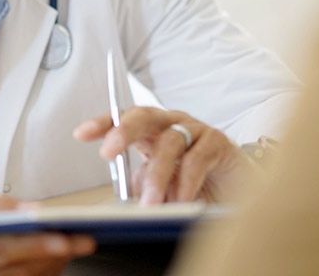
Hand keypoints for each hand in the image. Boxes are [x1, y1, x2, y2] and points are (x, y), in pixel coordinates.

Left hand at [74, 107, 246, 203]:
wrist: (237, 187)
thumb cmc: (194, 182)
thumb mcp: (160, 183)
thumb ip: (142, 183)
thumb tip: (125, 196)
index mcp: (152, 129)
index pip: (123, 118)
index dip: (102, 123)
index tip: (81, 133)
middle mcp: (171, 122)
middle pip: (143, 116)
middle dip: (123, 131)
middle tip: (109, 151)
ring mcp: (195, 129)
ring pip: (169, 142)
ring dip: (157, 175)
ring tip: (151, 203)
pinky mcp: (217, 142)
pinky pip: (197, 158)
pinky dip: (186, 182)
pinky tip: (181, 200)